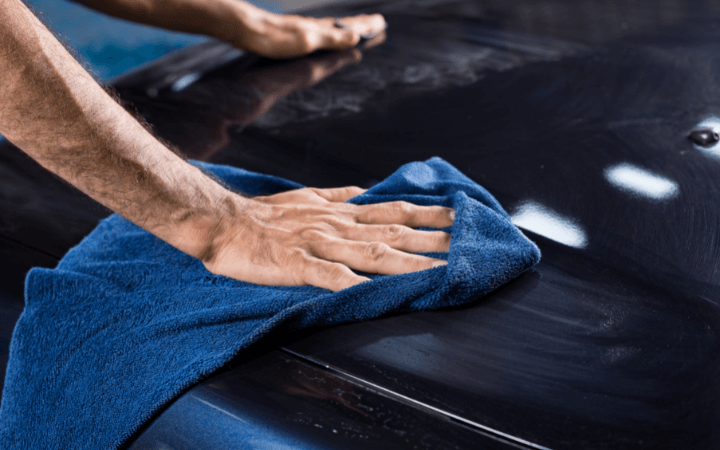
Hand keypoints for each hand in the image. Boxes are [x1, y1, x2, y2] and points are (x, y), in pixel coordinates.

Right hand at [203, 187, 453, 290]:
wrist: (223, 222)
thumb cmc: (264, 215)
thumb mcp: (308, 196)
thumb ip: (339, 196)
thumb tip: (364, 193)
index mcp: (341, 212)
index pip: (394, 210)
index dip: (430, 212)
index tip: (460, 214)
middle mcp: (338, 225)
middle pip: (395, 231)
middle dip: (434, 238)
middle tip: (470, 241)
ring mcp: (320, 244)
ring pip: (373, 253)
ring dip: (410, 261)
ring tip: (441, 270)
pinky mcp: (298, 264)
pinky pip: (330, 276)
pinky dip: (354, 284)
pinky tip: (375, 294)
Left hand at [232, 12, 386, 57]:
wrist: (248, 30)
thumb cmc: (276, 38)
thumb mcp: (308, 40)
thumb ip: (332, 38)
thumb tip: (356, 36)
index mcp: (323, 28)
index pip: (351, 26)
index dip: (367, 26)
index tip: (382, 22)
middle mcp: (316, 27)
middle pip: (345, 25)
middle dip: (362, 24)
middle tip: (376, 22)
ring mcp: (306, 30)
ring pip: (334, 28)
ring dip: (348, 28)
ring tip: (358, 29)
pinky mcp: (295, 35)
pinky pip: (322, 33)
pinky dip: (332, 33)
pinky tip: (327, 36)